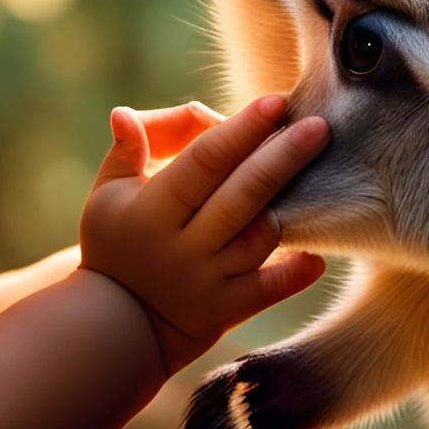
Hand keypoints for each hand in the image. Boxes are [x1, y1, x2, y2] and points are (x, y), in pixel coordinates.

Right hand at [78, 95, 327, 378]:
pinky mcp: (226, 310)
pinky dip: (294, 273)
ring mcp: (208, 280)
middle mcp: (183, 245)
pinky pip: (268, 290)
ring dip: (288, 208)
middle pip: (241, 194)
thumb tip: (125, 113)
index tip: (274, 103)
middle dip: (282, 157)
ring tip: (321, 173)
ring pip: (258, 238)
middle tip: (319, 126)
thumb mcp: (107, 196)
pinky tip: (318, 254)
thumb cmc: (115, 245)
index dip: (240, 130)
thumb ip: (126, 151)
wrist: (117, 325)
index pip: (202, 161)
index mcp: (153, 210)